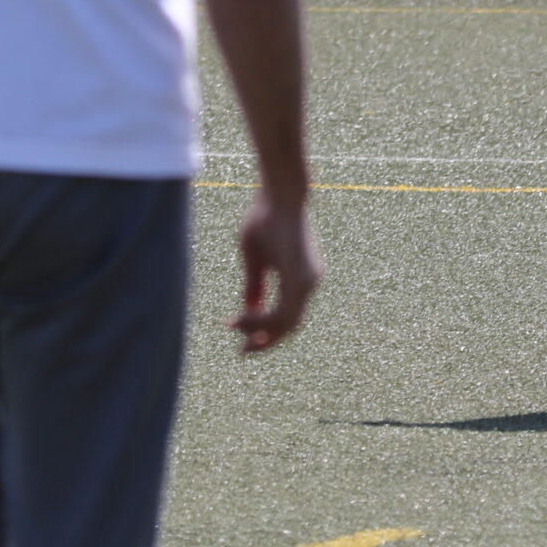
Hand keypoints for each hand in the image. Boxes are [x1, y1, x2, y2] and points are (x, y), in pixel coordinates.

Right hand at [231, 191, 320, 353]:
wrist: (279, 194)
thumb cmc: (265, 219)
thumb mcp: (256, 259)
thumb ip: (255, 285)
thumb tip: (249, 309)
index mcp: (300, 278)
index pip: (287, 316)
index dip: (263, 328)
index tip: (237, 331)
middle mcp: (309, 282)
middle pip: (289, 325)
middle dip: (265, 341)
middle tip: (242, 352)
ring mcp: (308, 281)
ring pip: (287, 322)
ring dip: (260, 331)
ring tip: (236, 331)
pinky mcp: (302, 277)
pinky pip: (284, 312)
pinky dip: (262, 321)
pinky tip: (241, 318)